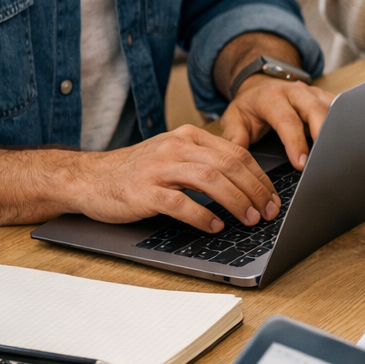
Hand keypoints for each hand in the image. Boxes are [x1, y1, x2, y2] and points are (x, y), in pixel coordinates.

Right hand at [71, 126, 280, 231]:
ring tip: (250, 219)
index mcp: (188, 136)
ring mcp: (159, 168)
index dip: (261, 178)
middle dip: (255, 191)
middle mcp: (176, 147)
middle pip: (229, 165)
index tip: (274, 198)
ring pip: (210, 180)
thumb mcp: (175, 158)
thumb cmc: (138, 173)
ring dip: (236, 202)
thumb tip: (249, 186)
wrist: (90, 178)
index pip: (237, 154)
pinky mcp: (144, 191)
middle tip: (269, 213)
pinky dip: (202, 216)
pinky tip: (215, 226)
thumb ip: (207, 164)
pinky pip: (180, 203)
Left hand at [218, 76, 333, 170]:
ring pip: (332, 107)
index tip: (301, 163)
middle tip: (325, 160)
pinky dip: (343, 124)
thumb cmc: (250, 107)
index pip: (287, 120)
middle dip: (323, 134)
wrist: (260, 87)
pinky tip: (344, 142)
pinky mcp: (325, 97)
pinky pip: (340, 108)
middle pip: (316, 109)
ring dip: (337, 129)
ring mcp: (313, 93)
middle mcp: (295, 92)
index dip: (295, 142)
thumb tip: (237, 160)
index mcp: (271, 97)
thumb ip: (234, 138)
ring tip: (338, 154)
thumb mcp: (234, 119)